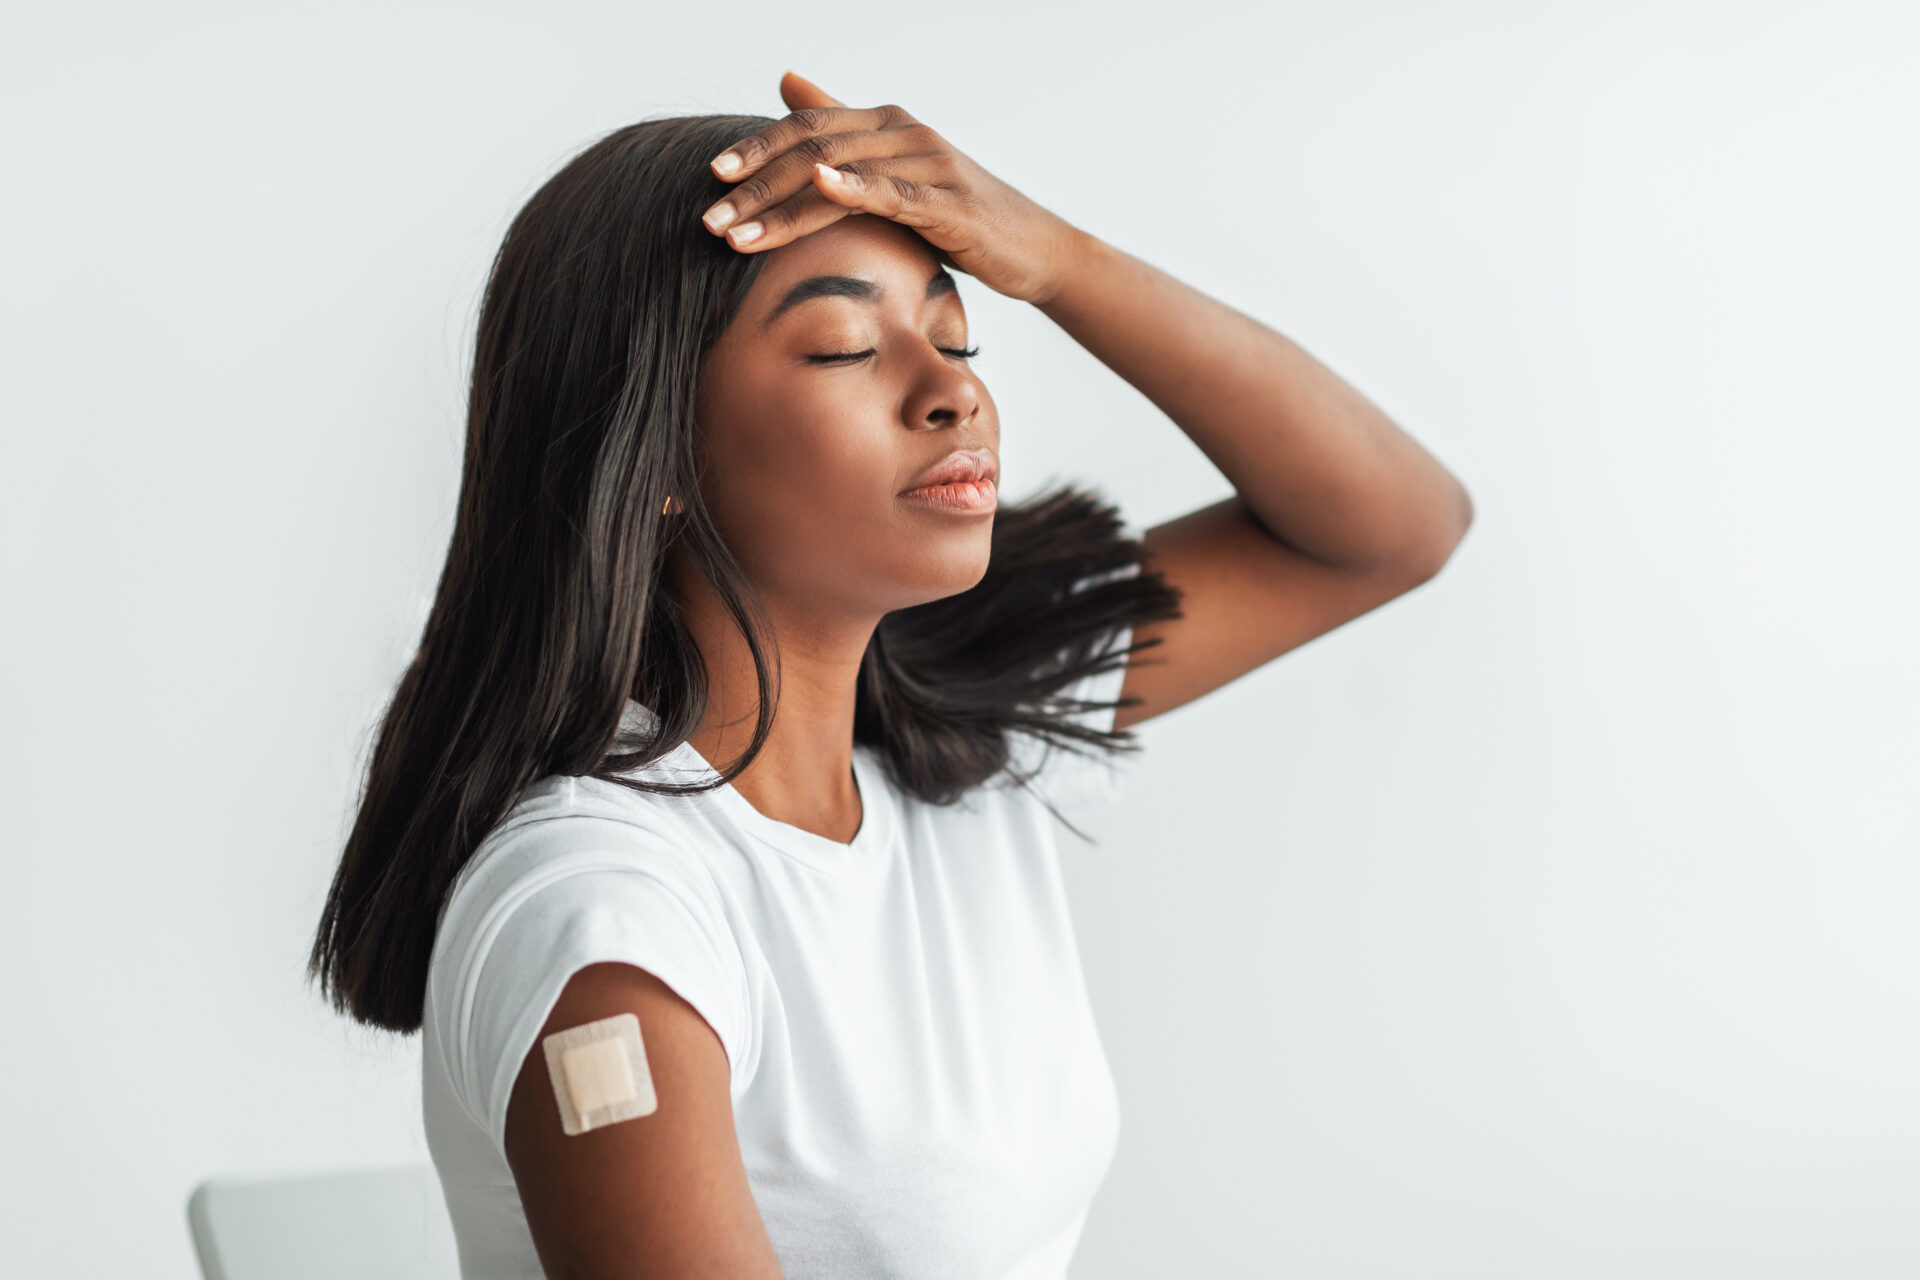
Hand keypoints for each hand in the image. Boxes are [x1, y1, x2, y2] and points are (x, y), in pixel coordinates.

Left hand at [699, 71, 1082, 305]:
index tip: (709, 177)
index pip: (805, 127)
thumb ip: (841, 128)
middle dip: (754, 186)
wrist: (1034, 248)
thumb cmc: (957, 214)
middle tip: (708, 218)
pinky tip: (821, 190)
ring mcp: (929, 163)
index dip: (754, 148)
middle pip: (812, 149)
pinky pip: (895, 192)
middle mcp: (904, 131)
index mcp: (884, 123)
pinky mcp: (950, 203)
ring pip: (841, 175)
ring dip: (782, 206)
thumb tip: (786, 81)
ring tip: (737, 233)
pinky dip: (855, 188)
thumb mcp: (893, 171)